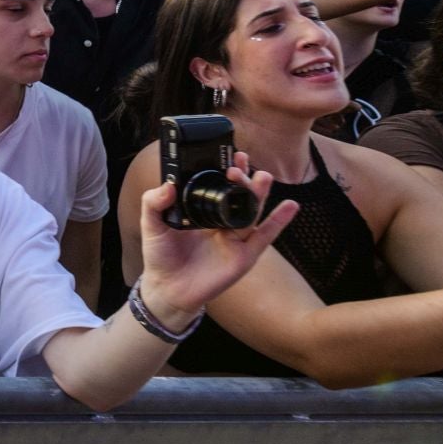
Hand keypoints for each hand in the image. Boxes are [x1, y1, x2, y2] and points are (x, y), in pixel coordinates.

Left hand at [136, 153, 297, 323]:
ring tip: (264, 176)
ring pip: (251, 211)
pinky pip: (265, 236)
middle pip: (237, 194)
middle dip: (242, 177)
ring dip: (259, 192)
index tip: (228, 154)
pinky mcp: (244, 255)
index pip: (216, 186)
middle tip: (241, 161)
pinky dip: (279, 221)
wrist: (168, 289)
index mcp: (200, 211)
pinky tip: (290, 206)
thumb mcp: (152, 225)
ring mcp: (235, 238)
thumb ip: (154, 203)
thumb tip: (168, 185)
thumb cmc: (161, 256)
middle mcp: (220, 221)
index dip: (222, 170)